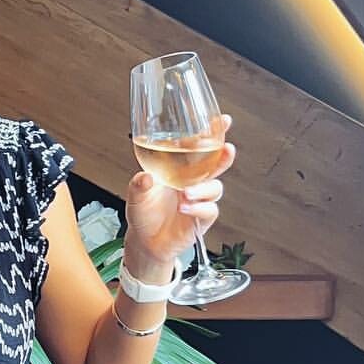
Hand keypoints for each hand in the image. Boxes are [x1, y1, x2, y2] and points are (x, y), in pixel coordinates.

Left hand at [123, 113, 233, 271]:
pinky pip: (210, 209)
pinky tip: (185, 207)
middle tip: (227, 149)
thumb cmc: (144, 213)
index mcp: (180, 168)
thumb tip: (144, 177)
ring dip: (203, 188)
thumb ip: (139, 185)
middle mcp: (193, 181)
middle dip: (224, 155)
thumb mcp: (135, 196)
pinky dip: (199, 207)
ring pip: (215, 187)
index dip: (214, 133)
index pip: (200, 146)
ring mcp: (200, 199)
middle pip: (217, 164)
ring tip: (185, 193)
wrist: (146, 242)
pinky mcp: (202, 218)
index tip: (224, 120)